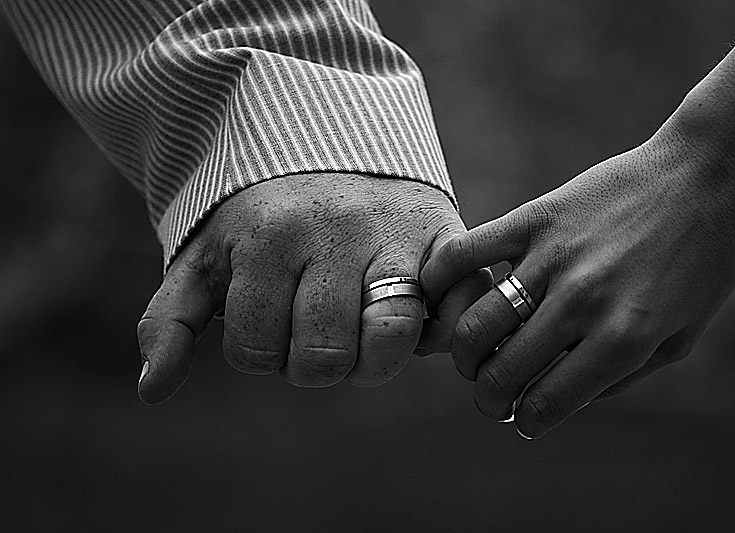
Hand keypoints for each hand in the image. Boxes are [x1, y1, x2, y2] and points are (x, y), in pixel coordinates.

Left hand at [136, 173, 486, 403]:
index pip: (257, 351)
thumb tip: (153, 393)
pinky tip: (415, 319)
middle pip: (324, 355)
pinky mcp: (445, 233)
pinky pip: (457, 304)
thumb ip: (172, 319)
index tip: (269, 321)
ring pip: (390, 338)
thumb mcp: (205, 256)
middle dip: (313, 362)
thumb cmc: (260, 215)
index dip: (260, 352)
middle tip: (315, 331)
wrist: (329, 139)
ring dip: (372, 358)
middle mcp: (337, 233)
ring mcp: (397, 234)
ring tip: (361, 332)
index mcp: (269, 238)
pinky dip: (439, 329)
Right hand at [421, 129, 734, 438]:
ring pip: (475, 325)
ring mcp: (552, 258)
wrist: (705, 178)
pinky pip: (465, 255)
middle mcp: (582, 302)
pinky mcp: (533, 218)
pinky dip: (439, 283)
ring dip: (464, 356)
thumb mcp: (679, 338)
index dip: (526, 421)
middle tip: (491, 396)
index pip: (545, 404)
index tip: (522, 418)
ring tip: (473, 357)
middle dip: (488, 398)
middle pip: (502, 372)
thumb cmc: (700, 263)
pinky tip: (441, 300)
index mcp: (622, 339)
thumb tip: (558, 397)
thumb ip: (619, 377)